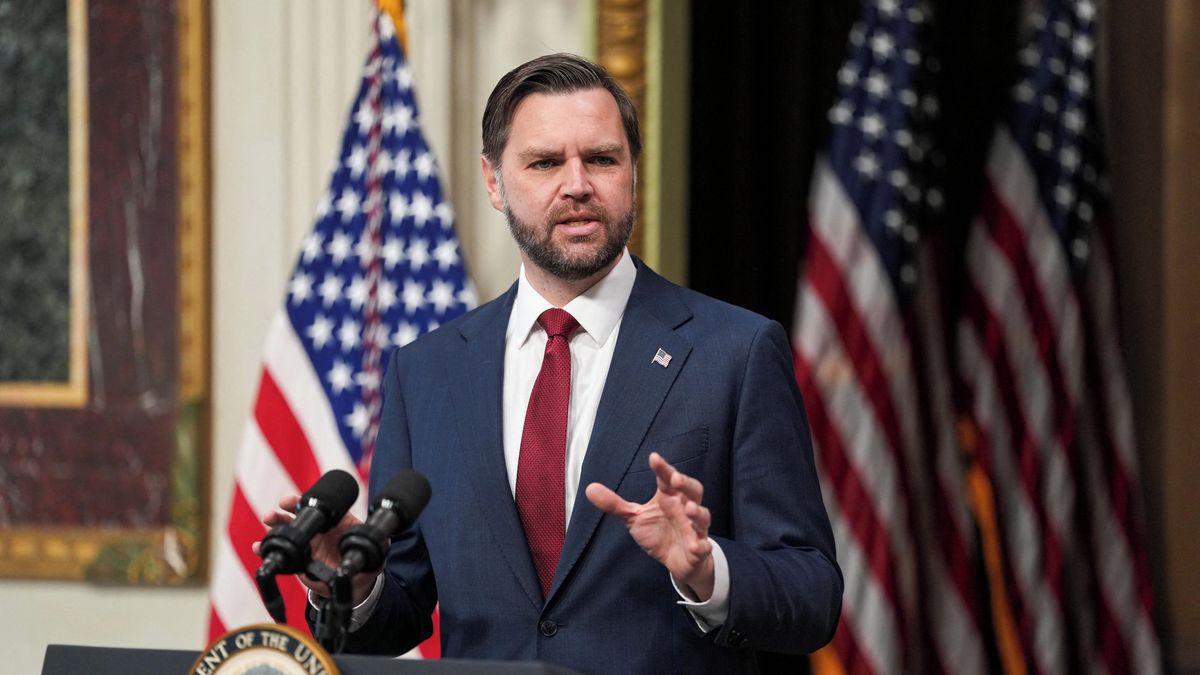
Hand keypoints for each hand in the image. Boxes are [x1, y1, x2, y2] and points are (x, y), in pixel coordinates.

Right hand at [253, 494, 377, 604]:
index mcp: (334, 522)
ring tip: (264, 529)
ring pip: (286, 532)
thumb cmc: (365, 561)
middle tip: (271, 515)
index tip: (290, 502)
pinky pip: (283, 554)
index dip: (302, 502)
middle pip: (296, 517)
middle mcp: (318, 530)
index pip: (317, 506)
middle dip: (282, 514)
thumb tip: (381, 541)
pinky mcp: (299, 561)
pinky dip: (268, 550)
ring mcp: (307, 544)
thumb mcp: (374, 551)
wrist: (355, 582)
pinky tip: (259, 548)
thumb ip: (374, 545)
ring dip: (274, 529)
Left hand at [585, 452, 714, 600]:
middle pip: (693, 490)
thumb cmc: (658, 532)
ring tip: (690, 510)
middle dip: (686, 483)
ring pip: (703, 517)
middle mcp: (685, 509)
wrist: (677, 561)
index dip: (663, 468)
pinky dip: (702, 545)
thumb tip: (589, 488)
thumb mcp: (634, 518)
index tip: (653, 458)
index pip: (667, 478)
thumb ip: (615, 504)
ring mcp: (694, 529)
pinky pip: (704, 546)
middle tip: (675, 479)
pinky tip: (698, 545)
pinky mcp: (699, 549)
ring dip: (698, 512)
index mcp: (670, 497)